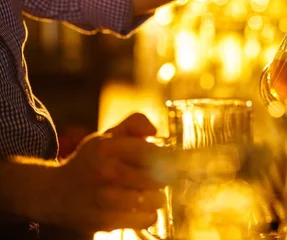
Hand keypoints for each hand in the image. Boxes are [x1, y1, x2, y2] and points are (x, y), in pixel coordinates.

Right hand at [38, 115, 169, 232]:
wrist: (57, 192)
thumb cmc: (91, 161)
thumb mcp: (108, 135)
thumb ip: (135, 123)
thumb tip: (154, 131)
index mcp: (108, 146)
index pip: (153, 151)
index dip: (169, 157)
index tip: (171, 161)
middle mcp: (106, 171)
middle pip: (159, 177)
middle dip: (163, 177)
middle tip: (157, 178)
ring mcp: (105, 198)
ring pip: (156, 200)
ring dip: (156, 197)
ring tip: (147, 193)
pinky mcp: (106, 221)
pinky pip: (146, 219)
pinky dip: (148, 214)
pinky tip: (139, 208)